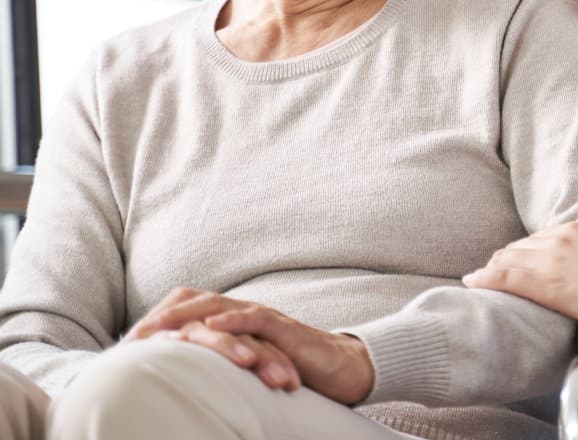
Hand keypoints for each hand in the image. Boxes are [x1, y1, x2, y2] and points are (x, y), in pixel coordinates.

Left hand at [125, 287, 373, 403]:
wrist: (339, 369)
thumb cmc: (291, 370)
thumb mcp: (247, 370)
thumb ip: (221, 367)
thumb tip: (184, 386)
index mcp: (235, 320)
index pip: (191, 310)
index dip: (160, 320)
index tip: (127, 340)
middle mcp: (246, 313)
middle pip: (197, 301)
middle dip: (163, 315)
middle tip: (132, 334)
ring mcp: (265, 318)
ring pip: (221, 306)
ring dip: (188, 315)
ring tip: (159, 326)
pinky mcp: (285, 329)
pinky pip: (257, 319)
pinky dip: (233, 319)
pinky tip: (212, 324)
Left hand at [463, 222, 577, 349]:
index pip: (540, 238)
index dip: (524, 253)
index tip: (515, 263)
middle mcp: (565, 236)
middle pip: (521, 246)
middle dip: (505, 260)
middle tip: (490, 273)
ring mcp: (555, 256)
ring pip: (510, 259)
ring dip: (492, 270)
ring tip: (479, 279)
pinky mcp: (549, 281)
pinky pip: (506, 276)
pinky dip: (486, 278)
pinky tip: (473, 283)